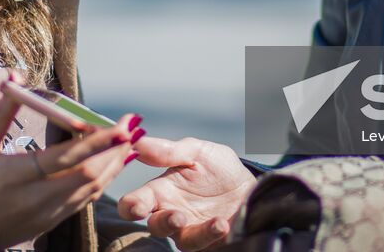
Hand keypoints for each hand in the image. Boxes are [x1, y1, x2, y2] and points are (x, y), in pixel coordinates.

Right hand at [0, 74, 137, 249]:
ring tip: (130, 140)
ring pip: (91, 188)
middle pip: (87, 174)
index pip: (63, 158)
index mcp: (15, 176)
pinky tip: (116, 162)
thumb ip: (1, 111)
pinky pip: (86, 199)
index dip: (96, 143)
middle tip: (132, 127)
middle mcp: (35, 198)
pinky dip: (104, 179)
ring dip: (114, 164)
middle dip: (114, 150)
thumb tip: (15, 76)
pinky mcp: (53, 221)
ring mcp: (47, 213)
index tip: (119, 127)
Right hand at [118, 137, 256, 250]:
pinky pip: (204, 244)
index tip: (136, 206)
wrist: (252, 189)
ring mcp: (190, 231)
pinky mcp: (208, 243)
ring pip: (180, 240)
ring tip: (211, 221)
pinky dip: (211, 234)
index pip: (135, 203)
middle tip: (176, 216)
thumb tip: (136, 141)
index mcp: (162, 191)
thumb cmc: (220, 170)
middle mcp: (172, 214)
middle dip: (162, 224)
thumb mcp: (197, 152)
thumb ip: (168, 150)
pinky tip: (222, 224)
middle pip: (155, 227)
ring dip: (194, 233)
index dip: (130, 207)